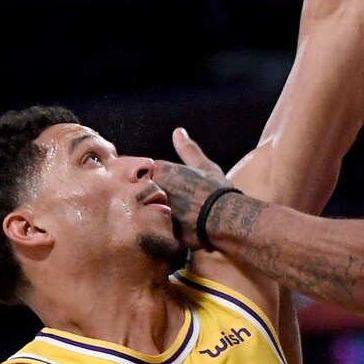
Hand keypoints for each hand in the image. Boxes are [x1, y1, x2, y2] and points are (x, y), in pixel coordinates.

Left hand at [154, 128, 233, 248]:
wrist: (224, 218)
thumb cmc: (215, 190)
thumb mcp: (203, 166)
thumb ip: (187, 149)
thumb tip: (178, 131)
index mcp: (159, 169)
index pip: (145, 173)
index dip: (156, 182)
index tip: (170, 190)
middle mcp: (151, 187)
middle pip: (140, 192)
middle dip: (149, 197)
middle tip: (172, 207)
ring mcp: (150, 207)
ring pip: (142, 210)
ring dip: (149, 214)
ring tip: (172, 221)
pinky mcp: (153, 228)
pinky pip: (148, 228)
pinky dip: (155, 229)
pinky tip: (169, 232)